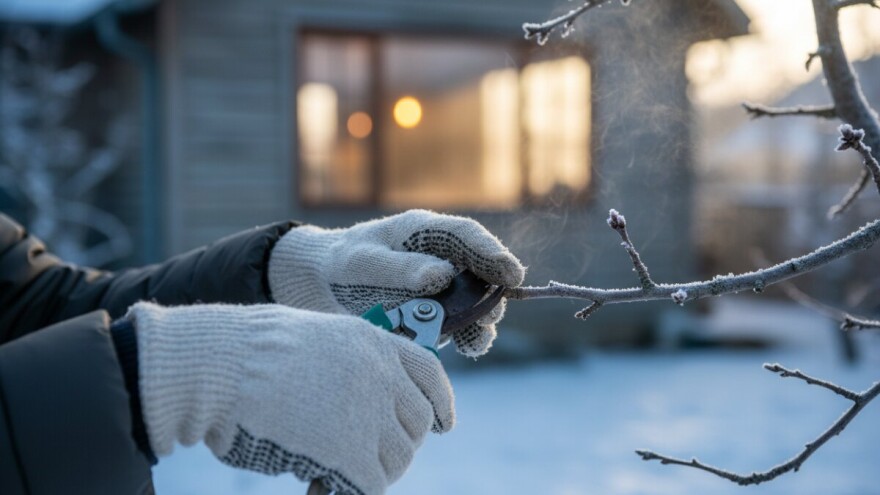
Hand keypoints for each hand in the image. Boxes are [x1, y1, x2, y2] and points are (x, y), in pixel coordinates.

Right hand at [128, 302, 452, 494]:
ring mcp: (370, 413)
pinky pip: (371, 486)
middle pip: (417, 424)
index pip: (429, 372)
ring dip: (372, 472)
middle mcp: (381, 374)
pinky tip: (317, 488)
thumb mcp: (312, 341)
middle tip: (360, 459)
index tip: (445, 425)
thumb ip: (346, 367)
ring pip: (399, 460)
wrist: (220, 366)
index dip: (442, 402)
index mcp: (371, 341)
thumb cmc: (245, 353)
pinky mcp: (352, 452)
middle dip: (395, 446)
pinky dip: (346, 492)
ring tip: (329, 473)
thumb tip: (362, 409)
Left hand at [268, 209, 524, 355]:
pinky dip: (466, 335)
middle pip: (479, 271)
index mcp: (424, 232)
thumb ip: (400, 268)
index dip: (493, 253)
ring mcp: (441, 285)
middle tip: (494, 314)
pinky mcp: (436, 310)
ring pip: (474, 300)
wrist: (325, 283)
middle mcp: (440, 256)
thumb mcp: (363, 261)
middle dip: (491, 292)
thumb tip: (443, 275)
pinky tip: (469, 347)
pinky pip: (459, 322)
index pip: (466, 236)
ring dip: (481, 319)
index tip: (512, 273)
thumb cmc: (343, 262)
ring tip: (479, 339)